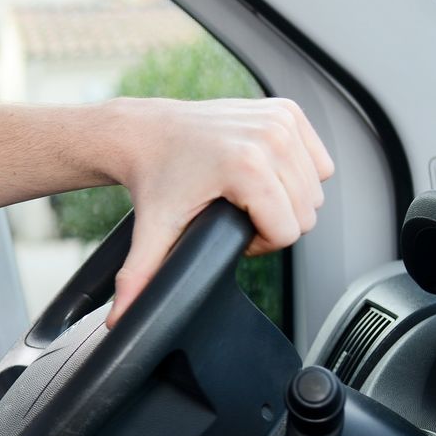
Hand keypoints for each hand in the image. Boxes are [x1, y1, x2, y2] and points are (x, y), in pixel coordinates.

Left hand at [105, 96, 334, 325]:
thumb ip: (140, 278)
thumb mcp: (152, 232)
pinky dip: (298, 171)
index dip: (259, 242)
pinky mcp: (288, 111)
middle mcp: (270, 138)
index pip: (289, 232)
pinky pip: (318, 160)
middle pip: (306, 212)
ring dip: (286, 198)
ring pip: (316, 188)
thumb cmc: (153, 179)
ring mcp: (281, 121)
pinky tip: (262, 172)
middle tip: (234, 211)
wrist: (145, 133)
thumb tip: (118, 324)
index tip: (228, 228)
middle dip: (274, 221)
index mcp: (247, 167)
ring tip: (246, 193)